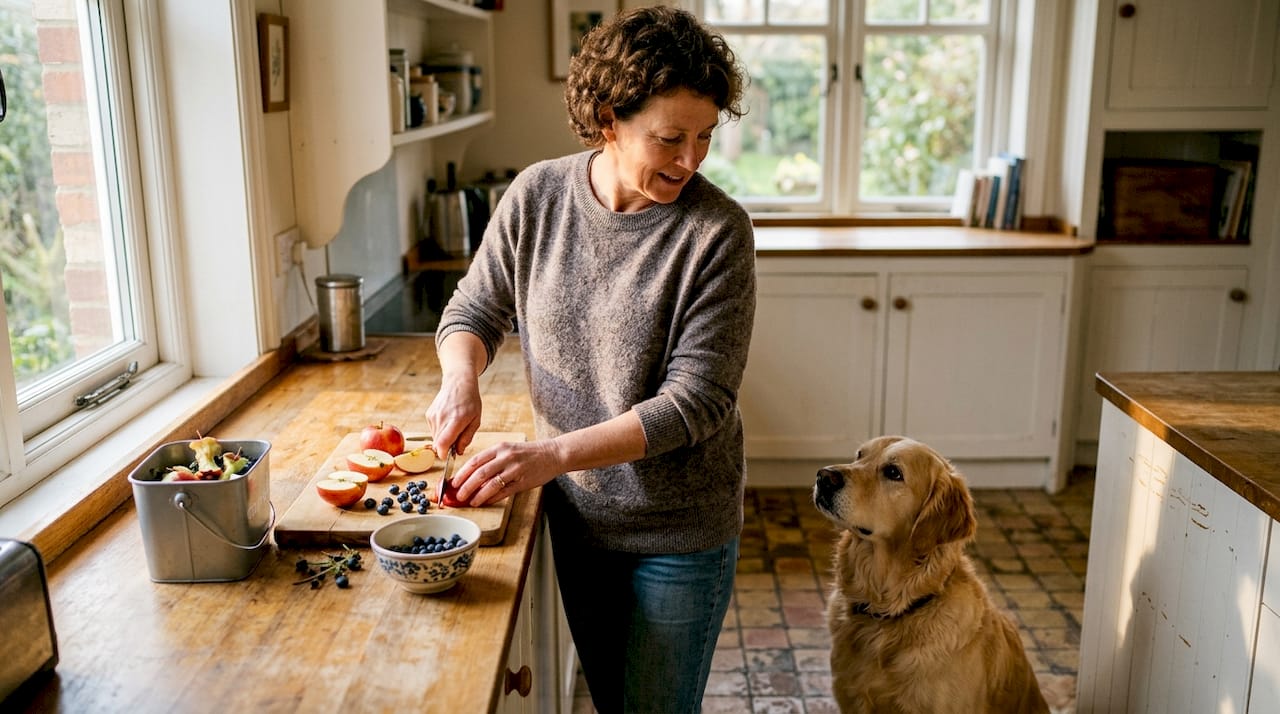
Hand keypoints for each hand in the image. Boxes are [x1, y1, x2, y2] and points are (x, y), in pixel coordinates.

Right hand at [425, 371, 482, 458]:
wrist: (458, 383)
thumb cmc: (470, 401)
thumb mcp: (476, 420)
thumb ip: (467, 437)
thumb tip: (459, 452)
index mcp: (456, 420)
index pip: (442, 443)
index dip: (443, 454)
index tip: (448, 456)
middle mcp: (442, 418)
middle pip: (438, 443)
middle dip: (447, 446)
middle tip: (458, 438)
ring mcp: (433, 416)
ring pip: (435, 437)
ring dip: (444, 438)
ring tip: (454, 426)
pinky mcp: (429, 415)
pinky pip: (433, 430)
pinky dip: (440, 431)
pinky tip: (448, 421)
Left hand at [450, 439, 564, 506]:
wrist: (553, 454)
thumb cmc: (528, 454)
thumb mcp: (509, 450)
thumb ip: (492, 461)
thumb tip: (472, 476)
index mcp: (500, 448)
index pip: (475, 461)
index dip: (462, 473)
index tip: (453, 482)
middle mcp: (506, 457)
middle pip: (480, 473)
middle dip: (466, 486)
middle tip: (458, 495)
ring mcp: (515, 469)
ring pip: (491, 484)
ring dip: (478, 495)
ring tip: (471, 502)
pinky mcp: (523, 481)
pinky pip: (504, 492)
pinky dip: (493, 498)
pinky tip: (486, 502)